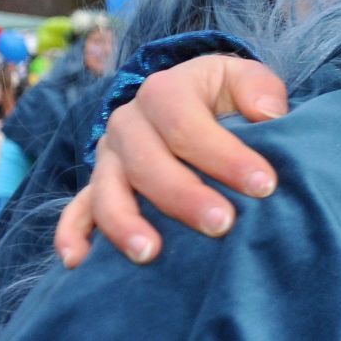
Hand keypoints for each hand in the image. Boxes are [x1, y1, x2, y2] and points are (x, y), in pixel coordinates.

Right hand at [55, 56, 289, 267]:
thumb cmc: (224, 96)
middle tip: (222, 224)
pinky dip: (73, 235)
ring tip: (151, 253)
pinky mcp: (97, 186)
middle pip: (147, 163)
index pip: (186, 124)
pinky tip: (79, 262)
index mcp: (163, 93)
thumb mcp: (243, 78)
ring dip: (125, 223)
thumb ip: (259, 88)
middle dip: (184, 196)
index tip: (264, 185)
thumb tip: (268, 112)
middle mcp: (127, 124)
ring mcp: (108, 157)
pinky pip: (76, 211)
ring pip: (106, 191)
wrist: (190, 101)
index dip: (224, 155)